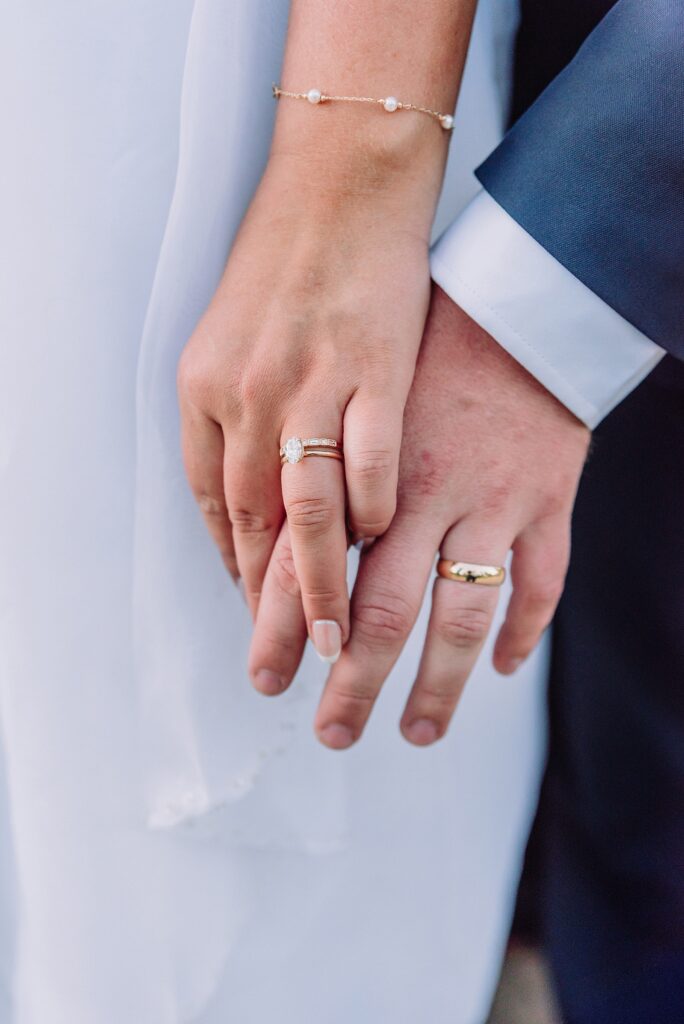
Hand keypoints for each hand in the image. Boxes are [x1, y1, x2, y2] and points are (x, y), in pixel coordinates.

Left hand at [177, 118, 445, 663]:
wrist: (340, 189)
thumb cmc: (284, 267)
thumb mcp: (225, 343)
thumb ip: (225, 424)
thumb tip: (238, 506)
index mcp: (207, 389)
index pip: (213, 504)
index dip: (234, 569)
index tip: (253, 615)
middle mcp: (251, 392)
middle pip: (255, 522)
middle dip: (269, 603)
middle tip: (280, 666)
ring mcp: (316, 381)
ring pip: (312, 508)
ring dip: (323, 582)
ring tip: (333, 640)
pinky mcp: (379, 369)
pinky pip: (375, 461)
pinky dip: (377, 509)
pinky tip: (385, 543)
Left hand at [249, 285, 589, 738]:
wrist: (507, 300)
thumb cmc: (417, 348)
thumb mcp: (350, 399)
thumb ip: (316, 476)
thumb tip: (267, 548)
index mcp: (366, 472)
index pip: (316, 571)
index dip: (286, 633)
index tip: (264, 681)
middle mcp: (425, 498)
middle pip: (381, 613)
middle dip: (351, 682)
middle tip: (331, 733)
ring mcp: (493, 503)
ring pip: (463, 618)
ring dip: (438, 686)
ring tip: (415, 732)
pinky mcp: (549, 498)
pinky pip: (542, 583)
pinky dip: (523, 633)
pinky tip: (504, 669)